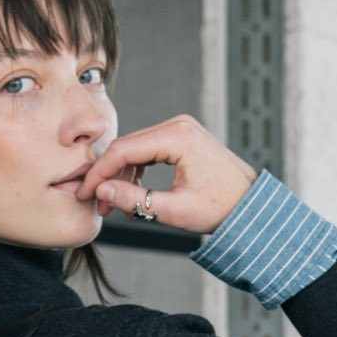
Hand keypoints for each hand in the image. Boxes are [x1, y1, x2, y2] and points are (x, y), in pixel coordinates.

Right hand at [75, 114, 257, 233]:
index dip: (99, 173)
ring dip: (122, 176)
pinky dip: (137, 172)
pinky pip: (149, 151)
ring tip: (116, 207)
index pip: (123, 150)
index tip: (85, 194)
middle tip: (97, 205)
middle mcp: (178, 125)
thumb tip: (102, 193)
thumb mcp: (175, 210)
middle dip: (108, 176)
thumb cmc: (221, 208)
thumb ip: (135, 201)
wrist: (251, 204)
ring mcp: (180, 129)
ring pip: (136, 149)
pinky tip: (132, 196)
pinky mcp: (182, 138)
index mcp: (177, 137)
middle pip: (127, 146)